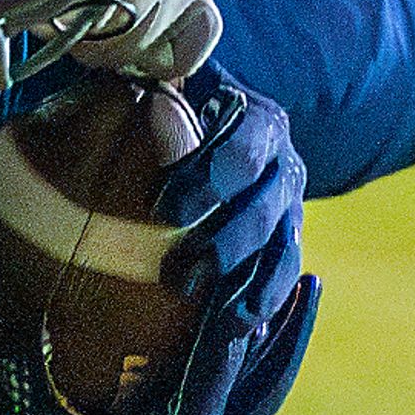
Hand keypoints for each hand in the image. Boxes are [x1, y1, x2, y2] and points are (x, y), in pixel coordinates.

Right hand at [0, 267, 316, 414]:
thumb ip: (29, 370)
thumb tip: (25, 316)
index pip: (219, 356)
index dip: (230, 301)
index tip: (242, 255)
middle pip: (268, 381)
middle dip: (290, 328)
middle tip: (311, 279)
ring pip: (258, 412)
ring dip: (272, 363)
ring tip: (287, 317)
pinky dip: (243, 399)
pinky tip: (241, 373)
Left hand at [154, 76, 301, 340]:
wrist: (216, 125)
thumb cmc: (173, 109)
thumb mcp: (167, 89)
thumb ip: (149, 88)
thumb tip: (124, 91)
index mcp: (259, 122)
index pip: (244, 148)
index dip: (208, 177)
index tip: (164, 208)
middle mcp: (284, 164)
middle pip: (263, 207)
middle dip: (226, 243)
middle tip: (183, 273)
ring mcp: (290, 207)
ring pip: (281, 248)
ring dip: (248, 283)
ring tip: (219, 319)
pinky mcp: (287, 242)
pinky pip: (284, 275)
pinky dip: (265, 300)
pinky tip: (240, 326)